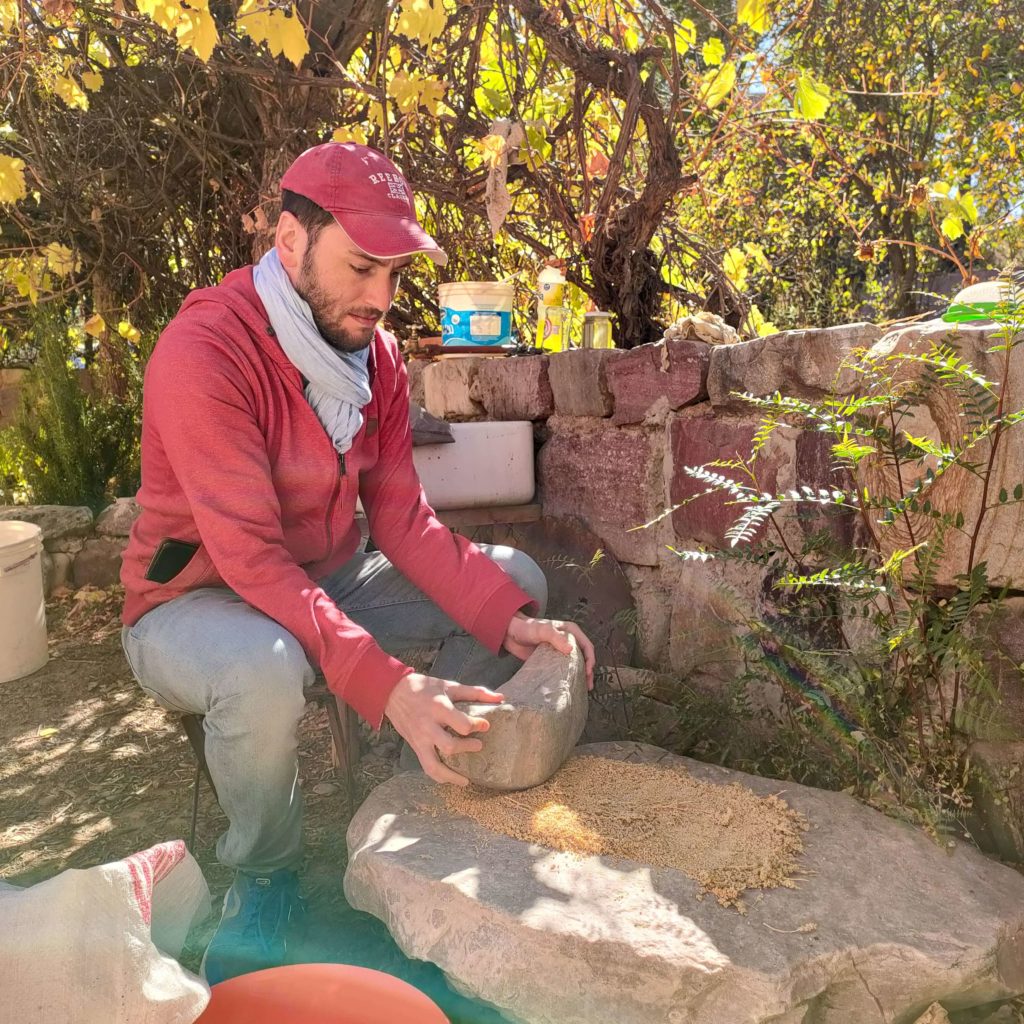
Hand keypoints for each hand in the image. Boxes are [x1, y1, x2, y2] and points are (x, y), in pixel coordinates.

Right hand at [383, 672, 503, 785]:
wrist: (393, 692)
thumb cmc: (425, 688)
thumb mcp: (450, 685)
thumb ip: (475, 692)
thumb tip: (500, 698)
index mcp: (438, 708)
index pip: (460, 723)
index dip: (476, 726)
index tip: (485, 725)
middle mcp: (428, 726)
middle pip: (449, 746)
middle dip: (466, 748)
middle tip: (479, 746)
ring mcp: (420, 739)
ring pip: (434, 765)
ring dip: (451, 775)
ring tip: (466, 780)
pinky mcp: (415, 746)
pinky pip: (426, 767)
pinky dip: (438, 776)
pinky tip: (450, 779)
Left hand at [503, 613, 595, 689]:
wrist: (511, 634)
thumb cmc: (527, 627)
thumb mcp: (543, 629)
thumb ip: (556, 637)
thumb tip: (570, 649)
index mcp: (571, 631)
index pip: (586, 646)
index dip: (590, 659)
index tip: (589, 671)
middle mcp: (568, 641)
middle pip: (583, 657)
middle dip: (588, 671)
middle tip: (587, 684)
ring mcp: (560, 652)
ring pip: (575, 665)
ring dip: (579, 676)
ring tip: (582, 688)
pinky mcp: (552, 661)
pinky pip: (563, 670)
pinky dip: (567, 678)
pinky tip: (568, 686)